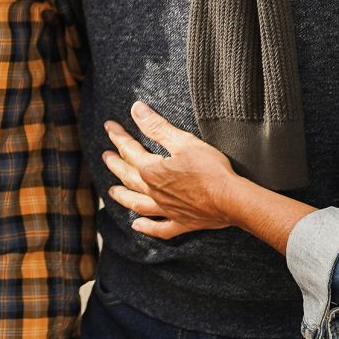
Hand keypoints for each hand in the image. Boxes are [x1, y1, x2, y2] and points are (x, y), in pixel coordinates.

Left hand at [103, 102, 245, 239]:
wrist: (232, 200)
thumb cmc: (210, 169)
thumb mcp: (183, 142)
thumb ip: (157, 126)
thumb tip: (136, 109)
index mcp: (152, 171)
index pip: (129, 150)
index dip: (118, 136)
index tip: (109, 126)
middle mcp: (154, 192)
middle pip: (128, 177)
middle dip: (115, 164)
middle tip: (106, 156)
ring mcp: (166, 210)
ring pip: (137, 204)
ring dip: (123, 196)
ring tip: (112, 191)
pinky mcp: (182, 223)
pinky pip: (160, 229)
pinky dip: (147, 227)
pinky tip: (137, 225)